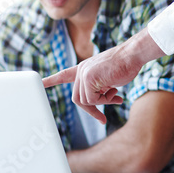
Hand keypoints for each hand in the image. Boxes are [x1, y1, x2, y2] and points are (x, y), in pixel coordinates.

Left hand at [42, 30, 162, 122]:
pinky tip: (115, 92)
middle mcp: (81, 70)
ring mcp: (84, 73)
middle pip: (78, 99)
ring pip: (85, 101)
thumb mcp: (109, 79)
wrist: (133, 54)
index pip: (64, 75)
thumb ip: (100, 89)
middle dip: (91, 109)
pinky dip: (105, 101)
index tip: (40, 83)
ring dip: (102, 103)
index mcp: (84, 68)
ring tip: (116, 95)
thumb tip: (99, 103)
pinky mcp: (89, 78)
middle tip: (102, 118)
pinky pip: (93, 99)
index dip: (52, 80)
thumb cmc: (125, 66)